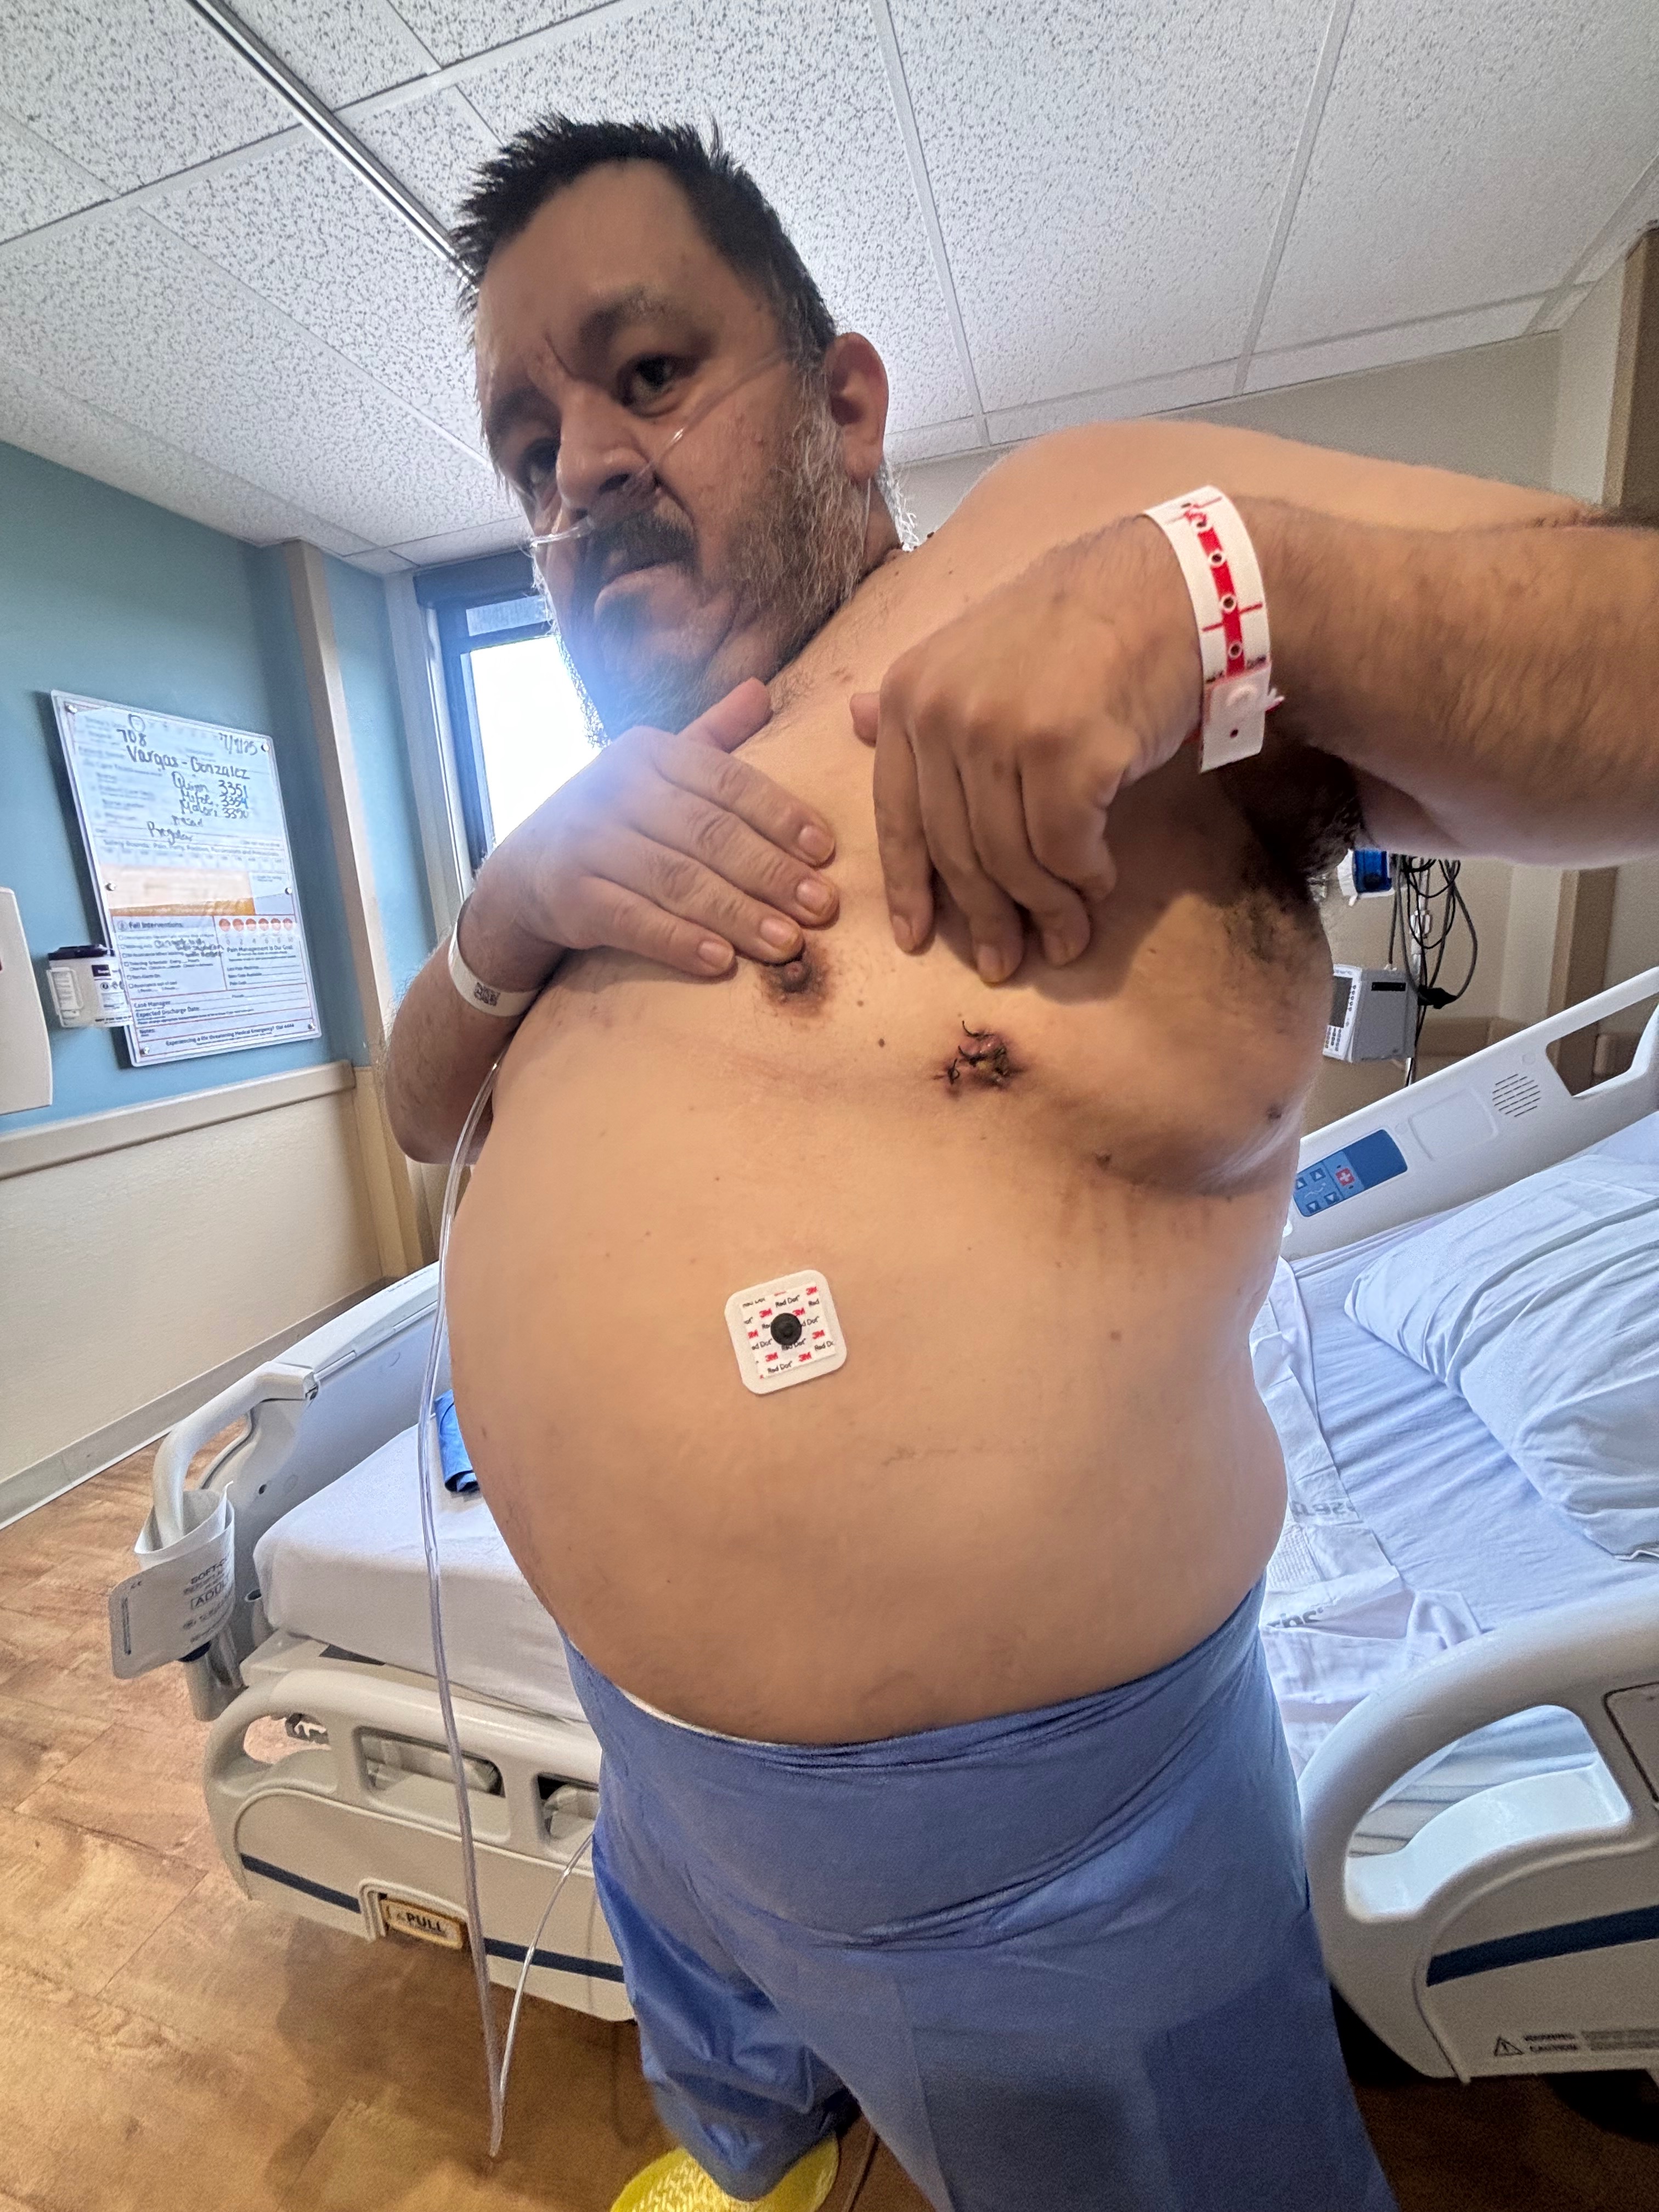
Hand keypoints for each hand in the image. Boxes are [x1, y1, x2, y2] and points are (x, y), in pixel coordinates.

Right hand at [465, 679, 837, 985]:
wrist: (524, 872)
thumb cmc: (612, 820)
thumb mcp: (654, 769)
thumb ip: (711, 736)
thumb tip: (760, 690)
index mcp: (648, 751)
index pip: (726, 780)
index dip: (780, 815)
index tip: (825, 851)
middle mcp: (615, 787)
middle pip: (709, 833)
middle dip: (771, 873)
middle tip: (821, 907)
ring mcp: (588, 840)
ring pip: (677, 880)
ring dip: (738, 915)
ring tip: (788, 944)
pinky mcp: (569, 894)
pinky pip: (633, 921)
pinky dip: (679, 942)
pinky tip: (722, 962)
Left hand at [851, 521, 1200, 980]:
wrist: (1171, 585)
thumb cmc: (1078, 628)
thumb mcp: (977, 649)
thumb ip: (923, 702)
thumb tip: (855, 720)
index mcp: (911, 692)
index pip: (894, 814)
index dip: (908, 887)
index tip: (914, 939)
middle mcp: (944, 712)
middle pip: (955, 850)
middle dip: (983, 919)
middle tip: (1002, 962)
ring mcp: (1001, 732)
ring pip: (1010, 860)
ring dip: (1043, 912)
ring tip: (1065, 939)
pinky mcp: (1066, 752)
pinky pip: (1065, 849)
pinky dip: (1082, 880)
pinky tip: (1098, 885)